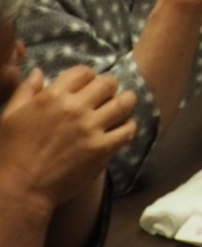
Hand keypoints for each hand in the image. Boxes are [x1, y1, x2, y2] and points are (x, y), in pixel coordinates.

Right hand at [0, 67, 135, 206]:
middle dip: (109, 87)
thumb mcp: (10, 116)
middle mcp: (74, 108)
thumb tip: (39, 71)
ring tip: (124, 105)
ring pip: (123, 103)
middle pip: (108, 83)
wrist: (18, 190)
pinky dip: (129, 126)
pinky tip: (125, 128)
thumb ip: (26, 91)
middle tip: (107, 96)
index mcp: (52, 97)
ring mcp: (90, 128)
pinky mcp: (101, 149)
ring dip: (126, 101)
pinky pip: (127, 130)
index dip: (88, 77)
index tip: (88, 85)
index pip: (84, 72)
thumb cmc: (10, 153)